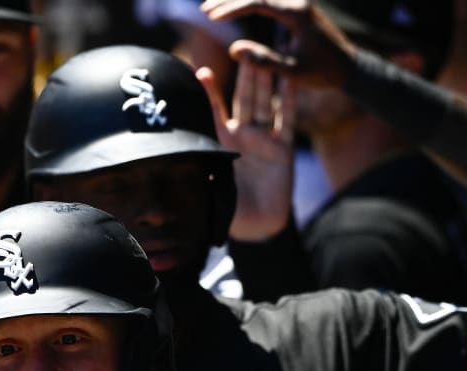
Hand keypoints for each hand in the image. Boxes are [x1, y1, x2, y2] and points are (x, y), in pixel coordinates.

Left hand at [197, 60, 295, 241]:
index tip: (201, 72)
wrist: (255, 227)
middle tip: (241, 48)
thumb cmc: (227, 209)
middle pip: (243, 99)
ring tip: (264, 53)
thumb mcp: (208, 186)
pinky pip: (286, 121)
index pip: (214, 112)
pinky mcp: (283, 149)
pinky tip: (291, 80)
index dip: (209, 93)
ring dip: (264, 80)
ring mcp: (263, 140)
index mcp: (221, 143)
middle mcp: (242, 136)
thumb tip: (175, 160)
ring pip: (264, 104)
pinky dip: (288, 100)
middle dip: (243, 75)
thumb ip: (198, 170)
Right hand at [200, 0, 356, 89]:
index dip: (233, 8)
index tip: (213, 18)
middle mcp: (298, 3)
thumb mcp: (293, 71)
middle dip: (229, 0)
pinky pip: (268, 2)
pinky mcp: (297, 10)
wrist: (349, 68)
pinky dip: (249, 4)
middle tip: (205, 10)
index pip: (258, 2)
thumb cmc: (323, 73)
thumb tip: (233, 49)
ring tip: (212, 8)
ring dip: (237, 0)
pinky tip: (234, 9)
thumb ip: (264, 60)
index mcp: (297, 14)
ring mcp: (298, 5)